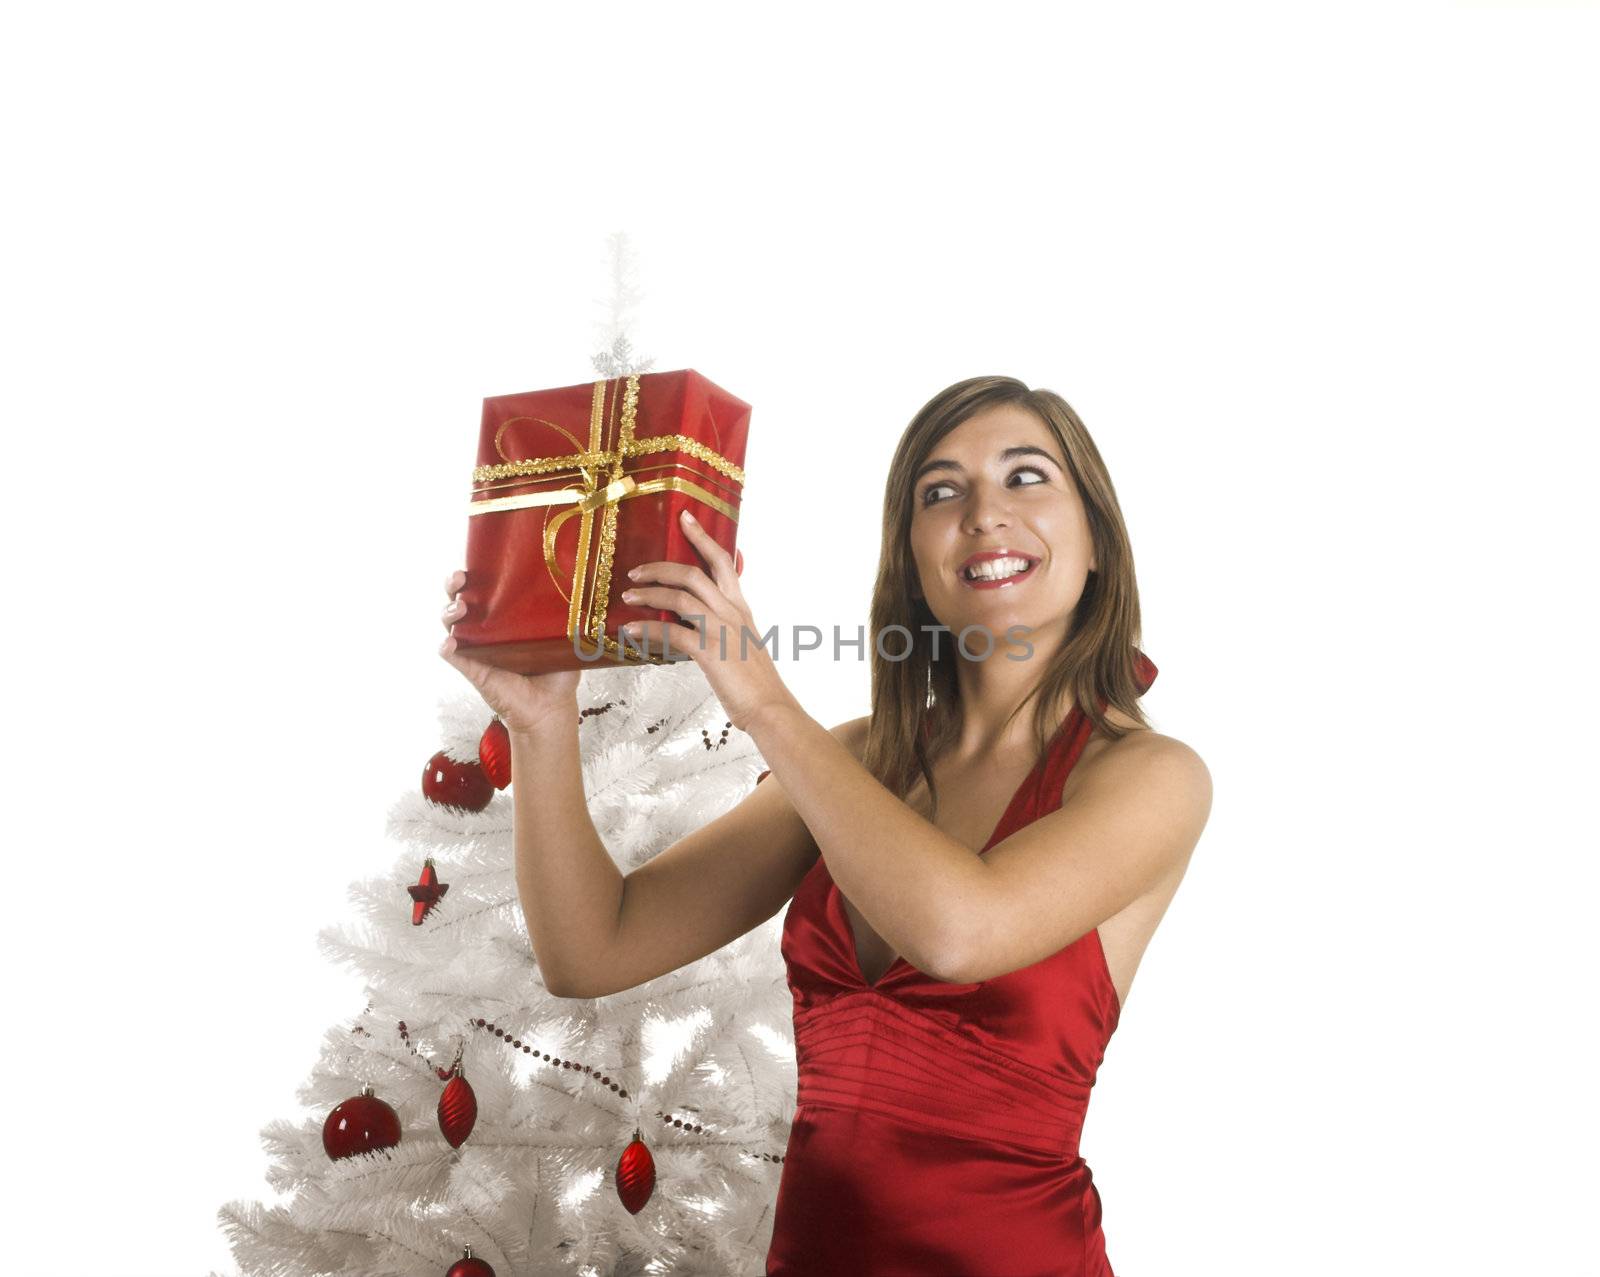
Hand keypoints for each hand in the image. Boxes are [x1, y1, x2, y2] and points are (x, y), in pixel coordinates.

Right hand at [438, 569, 580, 732]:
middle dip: (454, 585)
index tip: (475, 564)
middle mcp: (487, 630)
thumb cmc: (558, 672)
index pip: (485, 590)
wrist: (551, 706)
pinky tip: (450, 642)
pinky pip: (451, 655)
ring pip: (450, 624)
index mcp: (506, 618)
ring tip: (460, 609)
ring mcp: (476, 649)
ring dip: (448, 612)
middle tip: (459, 579)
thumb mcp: (566, 637)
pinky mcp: (472, 669)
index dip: (475, 575)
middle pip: (460, 600)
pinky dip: (446, 646)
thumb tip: (584, 589)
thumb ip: (570, 616)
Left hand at [616, 509, 795, 732]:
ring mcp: (721, 630)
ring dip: (649, 594)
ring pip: (680, 598)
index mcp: (740, 608)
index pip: (723, 562)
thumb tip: (699, 624)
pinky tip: (631, 631)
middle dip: (661, 567)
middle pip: (694, 573)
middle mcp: (732, 612)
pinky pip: (672, 632)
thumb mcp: (744, 644)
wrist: (770, 708)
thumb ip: (725, 628)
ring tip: (627, 597)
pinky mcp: (710, 651)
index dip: (702, 537)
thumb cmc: (756, 682)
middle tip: (636, 570)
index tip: (685, 518)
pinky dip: (648, 629)